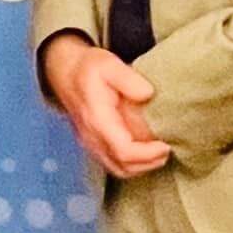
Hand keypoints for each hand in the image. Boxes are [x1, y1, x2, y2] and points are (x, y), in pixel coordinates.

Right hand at [41, 33, 170, 178]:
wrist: (64, 73)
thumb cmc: (89, 68)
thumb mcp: (108, 63)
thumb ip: (128, 78)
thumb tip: (148, 94)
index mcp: (97, 119)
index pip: (123, 150)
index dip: (147, 154)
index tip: (165, 145)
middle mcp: (92, 137)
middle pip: (122, 166)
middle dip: (148, 163)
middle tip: (167, 150)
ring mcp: (90, 143)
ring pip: (117, 169)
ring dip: (141, 167)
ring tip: (159, 154)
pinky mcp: (93, 145)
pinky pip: (113, 164)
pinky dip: (132, 164)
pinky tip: (145, 153)